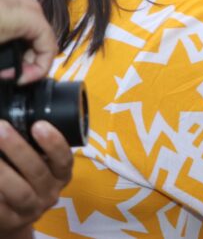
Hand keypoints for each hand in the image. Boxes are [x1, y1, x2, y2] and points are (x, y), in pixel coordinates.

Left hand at [0, 0, 56, 84]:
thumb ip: (10, 64)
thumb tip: (18, 75)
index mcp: (27, 16)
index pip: (50, 46)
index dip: (39, 70)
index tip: (22, 80)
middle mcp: (25, 0)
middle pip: (43, 33)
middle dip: (31, 57)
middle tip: (14, 72)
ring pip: (33, 21)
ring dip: (25, 42)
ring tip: (8, 57)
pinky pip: (20, 8)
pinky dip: (18, 26)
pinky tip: (6, 37)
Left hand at [0, 121, 72, 236]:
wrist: (12, 216)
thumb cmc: (24, 178)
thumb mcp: (37, 161)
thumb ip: (31, 143)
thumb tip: (13, 114)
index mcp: (60, 174)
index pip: (64, 159)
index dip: (54, 143)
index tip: (39, 124)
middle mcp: (50, 192)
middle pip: (38, 172)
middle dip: (19, 149)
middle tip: (1, 128)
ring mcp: (31, 209)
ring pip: (19, 192)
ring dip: (2, 171)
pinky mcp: (10, 221)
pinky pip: (0, 207)